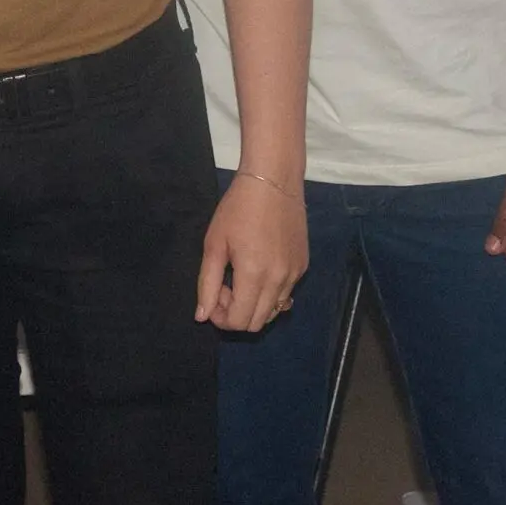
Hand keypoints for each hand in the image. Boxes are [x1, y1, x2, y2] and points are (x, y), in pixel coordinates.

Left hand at [197, 173, 307, 332]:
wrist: (273, 181)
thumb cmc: (238, 208)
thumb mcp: (214, 244)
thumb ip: (207, 284)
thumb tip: (202, 316)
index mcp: (254, 275)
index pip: (239, 321)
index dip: (221, 318)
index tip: (214, 295)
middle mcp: (280, 281)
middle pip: (257, 323)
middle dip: (236, 314)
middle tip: (226, 287)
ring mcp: (295, 274)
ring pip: (273, 312)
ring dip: (253, 305)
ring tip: (242, 277)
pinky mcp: (303, 265)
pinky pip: (285, 295)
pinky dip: (270, 294)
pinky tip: (259, 269)